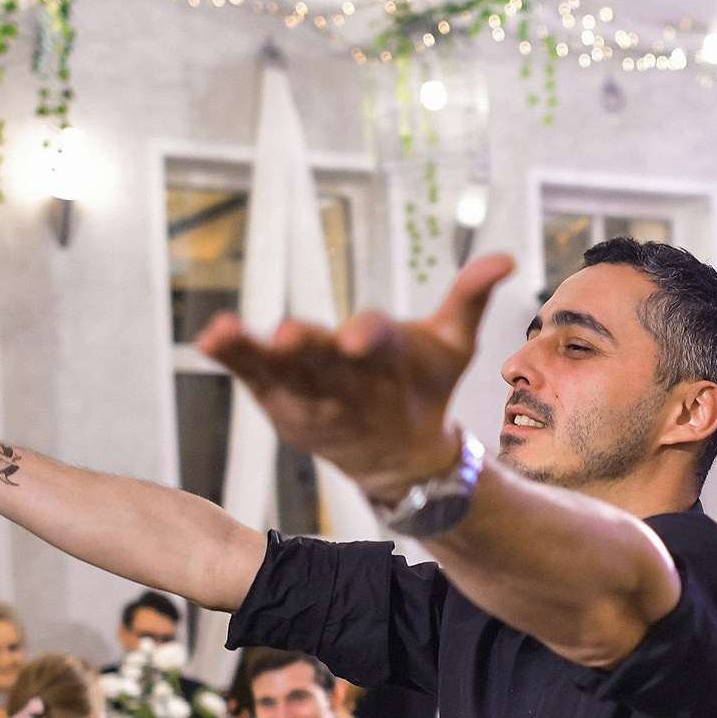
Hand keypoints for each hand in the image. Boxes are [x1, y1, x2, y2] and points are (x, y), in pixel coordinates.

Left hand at [198, 253, 516, 502]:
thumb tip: (507, 257)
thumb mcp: (455, 345)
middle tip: (287, 336)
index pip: (377, 341)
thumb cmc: (424, 388)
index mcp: (387, 359)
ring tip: (222, 332)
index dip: (368, 335)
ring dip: (252, 352)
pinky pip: (252, 377)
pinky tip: (208, 336)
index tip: (359, 335)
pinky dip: (232, 358)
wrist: (400, 461)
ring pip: (279, 370)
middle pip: (322, 359)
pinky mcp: (280, 401)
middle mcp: (345, 380)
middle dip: (305, 347)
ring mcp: (309, 395)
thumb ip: (470, 298)